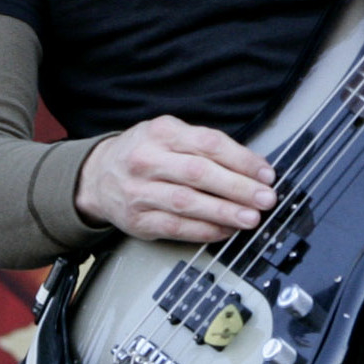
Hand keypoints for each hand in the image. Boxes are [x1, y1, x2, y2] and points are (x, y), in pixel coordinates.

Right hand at [75, 116, 277, 241]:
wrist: (97, 176)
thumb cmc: (143, 153)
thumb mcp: (168, 134)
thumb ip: (205, 146)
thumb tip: (252, 167)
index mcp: (162, 132)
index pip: (208, 143)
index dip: (242, 160)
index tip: (265, 173)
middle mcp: (148, 160)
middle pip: (199, 173)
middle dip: (238, 188)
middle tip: (265, 198)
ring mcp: (140, 191)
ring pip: (188, 203)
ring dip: (224, 212)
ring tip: (250, 218)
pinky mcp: (138, 220)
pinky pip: (176, 227)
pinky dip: (205, 230)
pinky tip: (225, 231)